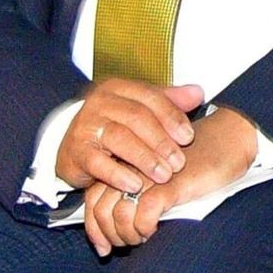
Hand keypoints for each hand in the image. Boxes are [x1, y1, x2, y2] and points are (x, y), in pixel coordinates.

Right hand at [55, 80, 203, 195]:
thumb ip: (169, 101)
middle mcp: (100, 102)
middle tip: (179, 162)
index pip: (150, 96)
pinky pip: (98, 163)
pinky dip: (118, 174)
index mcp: (118, 87)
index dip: (171, 116)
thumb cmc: (114, 127)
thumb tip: (198, 93)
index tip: (189, 137)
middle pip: (137, 117)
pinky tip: (135, 185)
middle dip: (161, 141)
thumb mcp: (140, 110)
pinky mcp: (75, 152)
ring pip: (119, 138)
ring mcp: (85, 126)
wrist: (73, 148)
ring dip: (145, 158)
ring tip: (164, 175)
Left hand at [83, 105, 258, 256]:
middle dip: (109, 236)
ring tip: (142, 237)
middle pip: (100, 210)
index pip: (93, 198)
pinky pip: (143, 215)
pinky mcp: (170, 183)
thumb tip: (112, 230)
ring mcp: (150, 175)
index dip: (94, 228)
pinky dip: (144, 229)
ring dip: (127, 235)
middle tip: (126, 245)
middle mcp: (133, 166)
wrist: (231, 138)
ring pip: (117, 215)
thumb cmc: (197, 160)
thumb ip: (136, 191)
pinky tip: (154, 230)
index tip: (104, 247)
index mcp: (128, 161)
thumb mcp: (160, 175)